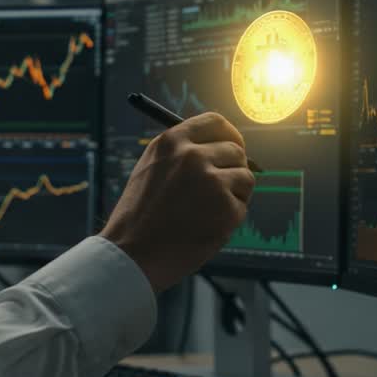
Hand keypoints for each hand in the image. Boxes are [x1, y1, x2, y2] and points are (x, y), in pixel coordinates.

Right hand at [101, 112, 255, 291]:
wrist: (131, 253)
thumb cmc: (139, 216)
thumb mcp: (151, 169)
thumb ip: (182, 154)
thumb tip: (219, 148)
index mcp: (172, 142)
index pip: (215, 122)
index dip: (229, 135)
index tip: (232, 147)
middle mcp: (193, 156)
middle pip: (235, 150)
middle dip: (233, 168)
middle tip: (220, 190)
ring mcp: (212, 182)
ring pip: (245, 178)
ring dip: (235, 194)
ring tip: (206, 212)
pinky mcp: (226, 209)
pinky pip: (242, 206)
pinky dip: (230, 219)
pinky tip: (205, 228)